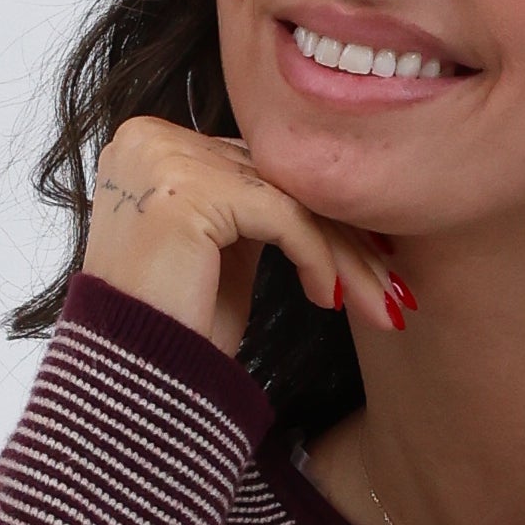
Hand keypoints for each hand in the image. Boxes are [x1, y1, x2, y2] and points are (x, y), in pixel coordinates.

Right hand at [82, 113, 411, 360]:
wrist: (133, 386)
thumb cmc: (177, 328)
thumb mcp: (222, 248)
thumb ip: (258, 201)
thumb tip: (335, 185)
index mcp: (153, 142)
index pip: (260, 167)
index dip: (322, 215)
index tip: (373, 259)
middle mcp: (151, 139)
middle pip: (277, 180)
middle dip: (345, 238)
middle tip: (391, 288)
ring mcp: (164, 159)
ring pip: (289, 198)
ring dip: (347, 257)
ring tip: (381, 305)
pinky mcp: (187, 190)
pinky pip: (284, 216)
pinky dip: (319, 258)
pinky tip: (330, 300)